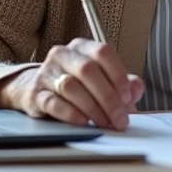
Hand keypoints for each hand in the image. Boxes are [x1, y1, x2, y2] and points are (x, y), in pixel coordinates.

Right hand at [0, 39, 143, 130]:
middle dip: (108, 98)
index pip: (103, 52)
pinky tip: (83, 122)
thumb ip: (122, 83)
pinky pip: (52, 102)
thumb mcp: (101, 80)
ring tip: (104, 124)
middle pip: (88, 70)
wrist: (36, 90)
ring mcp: (46, 72)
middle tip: (119, 119)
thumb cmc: (76, 85)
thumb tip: (136, 88)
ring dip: (92, 108)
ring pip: (71, 86)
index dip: (118, 75)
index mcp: (82, 47)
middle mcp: (63, 54)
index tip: (128, 98)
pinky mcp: (35, 93)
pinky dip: (70, 113)